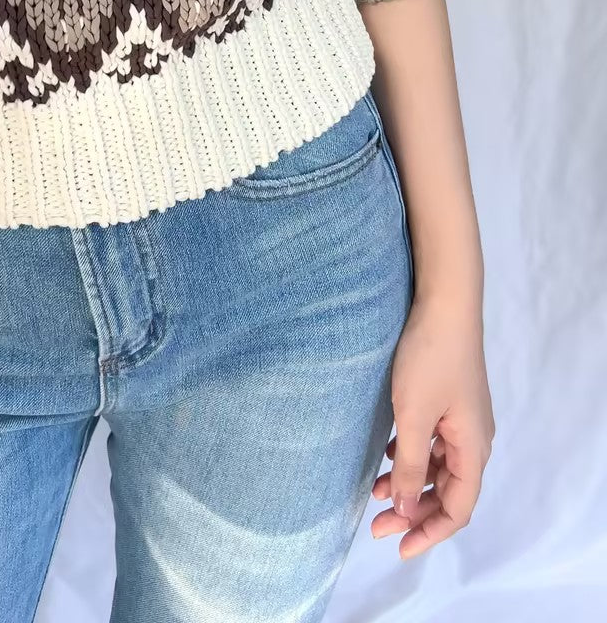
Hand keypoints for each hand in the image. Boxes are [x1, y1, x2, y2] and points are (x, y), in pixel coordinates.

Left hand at [370, 291, 494, 558]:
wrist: (444, 303)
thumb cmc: (430, 357)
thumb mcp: (413, 415)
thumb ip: (411, 465)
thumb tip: (407, 510)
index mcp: (473, 448)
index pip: (458, 508)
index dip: (430, 532)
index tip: (397, 546)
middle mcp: (473, 438)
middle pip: (448, 491)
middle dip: (415, 512)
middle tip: (377, 524)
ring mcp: (461, 419)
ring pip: (438, 467)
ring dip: (410, 483)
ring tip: (376, 492)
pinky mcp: (447, 400)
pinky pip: (432, 443)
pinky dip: (411, 456)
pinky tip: (388, 456)